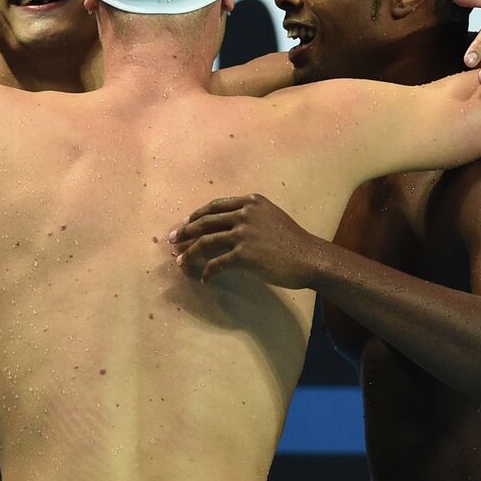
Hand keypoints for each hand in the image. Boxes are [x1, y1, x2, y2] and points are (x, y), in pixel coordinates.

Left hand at [169, 194, 320, 285]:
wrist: (309, 258)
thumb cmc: (293, 241)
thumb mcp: (271, 218)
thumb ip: (250, 217)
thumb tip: (226, 227)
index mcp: (251, 202)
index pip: (214, 206)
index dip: (196, 215)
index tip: (184, 224)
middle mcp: (245, 214)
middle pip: (205, 222)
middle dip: (184, 232)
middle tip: (172, 241)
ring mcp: (243, 233)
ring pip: (206, 242)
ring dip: (189, 253)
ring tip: (179, 261)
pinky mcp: (243, 255)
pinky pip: (217, 263)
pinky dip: (207, 271)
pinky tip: (204, 278)